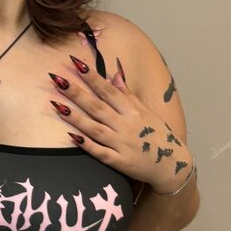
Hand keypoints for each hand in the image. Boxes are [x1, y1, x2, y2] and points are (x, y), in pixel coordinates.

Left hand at [48, 56, 193, 193]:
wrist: (173, 166)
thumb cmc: (157, 136)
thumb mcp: (146, 113)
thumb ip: (127, 95)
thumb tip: (114, 74)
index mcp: (132, 112)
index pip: (108, 91)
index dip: (92, 77)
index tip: (76, 64)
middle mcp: (126, 126)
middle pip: (98, 107)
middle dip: (77, 93)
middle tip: (58, 80)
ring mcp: (122, 144)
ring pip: (96, 129)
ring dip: (76, 117)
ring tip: (57, 105)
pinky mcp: (120, 162)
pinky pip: (101, 153)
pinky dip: (88, 145)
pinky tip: (71, 137)